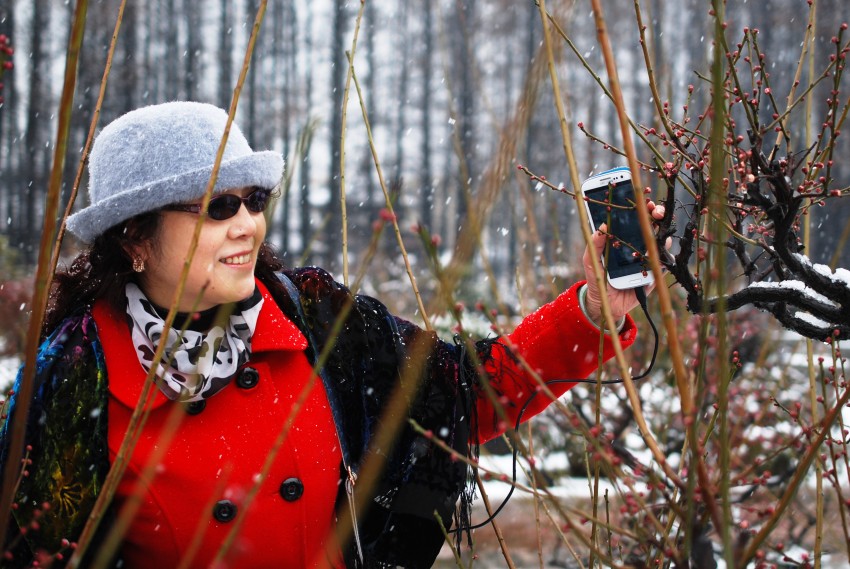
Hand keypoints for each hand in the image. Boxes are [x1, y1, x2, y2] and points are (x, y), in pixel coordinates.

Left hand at [582, 201, 665, 325]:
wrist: (604, 304)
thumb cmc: (598, 279)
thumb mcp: (591, 260)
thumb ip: (595, 243)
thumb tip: (601, 226)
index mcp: (625, 239)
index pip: (636, 219)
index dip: (642, 208)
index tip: (645, 200)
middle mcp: (639, 247)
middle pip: (653, 226)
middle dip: (657, 215)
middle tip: (655, 211)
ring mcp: (649, 260)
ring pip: (662, 241)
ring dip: (663, 231)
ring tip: (659, 225)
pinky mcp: (654, 275)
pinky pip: (664, 263)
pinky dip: (663, 255)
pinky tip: (660, 248)